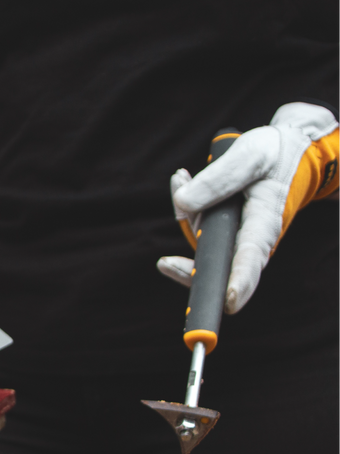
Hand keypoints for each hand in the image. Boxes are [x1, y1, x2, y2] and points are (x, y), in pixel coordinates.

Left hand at [157, 102, 339, 312]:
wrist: (288, 152)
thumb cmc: (274, 154)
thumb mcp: (249, 156)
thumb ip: (219, 179)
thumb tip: (184, 203)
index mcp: (266, 221)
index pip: (252, 256)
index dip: (240, 280)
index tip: (230, 301)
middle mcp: (251, 238)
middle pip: (220, 267)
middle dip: (191, 269)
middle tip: (165, 263)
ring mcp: (236, 238)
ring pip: (202, 245)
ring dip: (186, 217)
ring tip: (182, 177)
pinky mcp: (223, 232)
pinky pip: (198, 229)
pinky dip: (185, 209)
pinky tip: (181, 179)